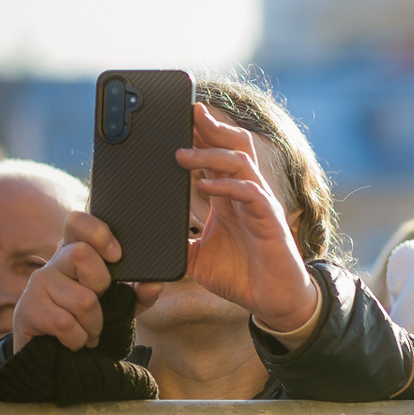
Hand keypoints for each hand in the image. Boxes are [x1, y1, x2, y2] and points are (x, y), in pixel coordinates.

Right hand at [13, 211, 161, 350]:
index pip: (77, 222)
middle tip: (99, 302)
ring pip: (83, 300)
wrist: (54, 353)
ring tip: (89, 329)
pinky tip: (74, 340)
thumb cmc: (90, 318)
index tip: (116, 255)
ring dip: (94, 324)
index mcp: (78, 252)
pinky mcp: (28, 309)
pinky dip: (79, 338)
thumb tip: (154, 284)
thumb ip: (141, 293)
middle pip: (81, 254)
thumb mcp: (122, 304)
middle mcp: (55, 262)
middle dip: (101, 286)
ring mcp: (38, 283)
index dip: (97, 233)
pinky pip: (65, 324)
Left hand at [176, 104, 319, 331]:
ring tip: (181, 154)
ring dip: (210, 155)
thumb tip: (140, 240)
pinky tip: (207, 187)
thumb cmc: (240, 276)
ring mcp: (260, 205)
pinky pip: (252, 194)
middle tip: (186, 113)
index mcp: (227, 197)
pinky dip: (228, 186)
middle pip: (234, 146)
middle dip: (211, 127)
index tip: (175, 117)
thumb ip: (175, 241)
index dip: (199, 134)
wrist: (273, 301)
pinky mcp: (270, 221)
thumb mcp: (195, 258)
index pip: (215, 154)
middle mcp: (245, 194)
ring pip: (241, 162)